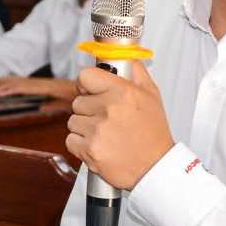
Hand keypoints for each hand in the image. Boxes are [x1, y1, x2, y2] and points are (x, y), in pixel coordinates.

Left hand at [0, 76, 73, 100]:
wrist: (89, 92)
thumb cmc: (80, 96)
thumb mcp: (63, 103)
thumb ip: (52, 105)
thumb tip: (43, 107)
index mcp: (46, 86)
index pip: (24, 84)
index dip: (10, 84)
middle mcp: (42, 83)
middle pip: (19, 82)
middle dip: (3, 84)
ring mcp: (43, 84)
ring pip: (19, 84)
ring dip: (4, 87)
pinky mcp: (44, 87)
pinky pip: (25, 88)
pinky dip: (12, 90)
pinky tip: (2, 93)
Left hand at [66, 62, 172, 189]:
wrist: (155, 167)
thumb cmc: (153, 134)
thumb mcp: (151, 95)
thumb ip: (136, 72)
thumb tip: (125, 57)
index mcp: (122, 92)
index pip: (85, 76)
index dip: (86, 84)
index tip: (90, 89)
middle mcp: (108, 109)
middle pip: (78, 101)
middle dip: (89, 109)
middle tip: (106, 118)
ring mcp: (97, 131)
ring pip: (73, 121)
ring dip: (84, 127)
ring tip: (104, 134)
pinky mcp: (89, 150)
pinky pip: (70, 140)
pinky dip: (80, 144)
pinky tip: (98, 145)